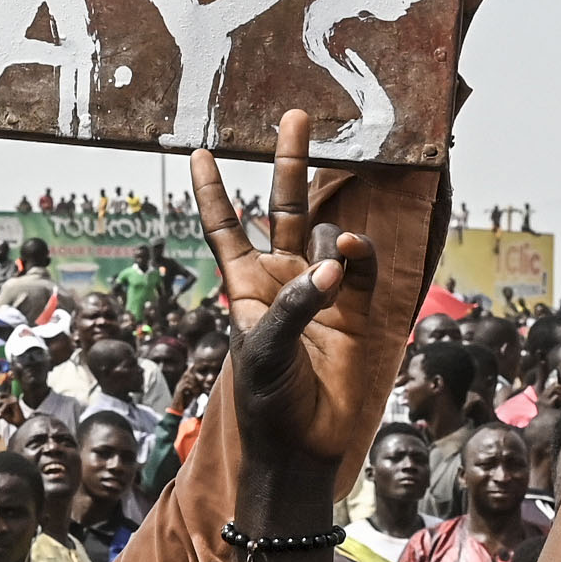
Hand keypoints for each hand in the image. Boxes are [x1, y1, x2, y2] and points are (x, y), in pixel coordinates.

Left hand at [192, 113, 399, 466]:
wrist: (304, 446)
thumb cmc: (268, 403)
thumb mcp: (264, 351)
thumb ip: (293, 304)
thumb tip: (331, 265)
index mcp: (244, 284)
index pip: (225, 225)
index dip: (212, 189)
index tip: (199, 150)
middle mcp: (281, 278)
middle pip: (284, 205)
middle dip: (290, 161)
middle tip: (295, 114)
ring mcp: (320, 290)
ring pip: (329, 230)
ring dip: (335, 229)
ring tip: (339, 256)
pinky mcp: (354, 308)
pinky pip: (360, 263)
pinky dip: (359, 254)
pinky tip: (353, 259)